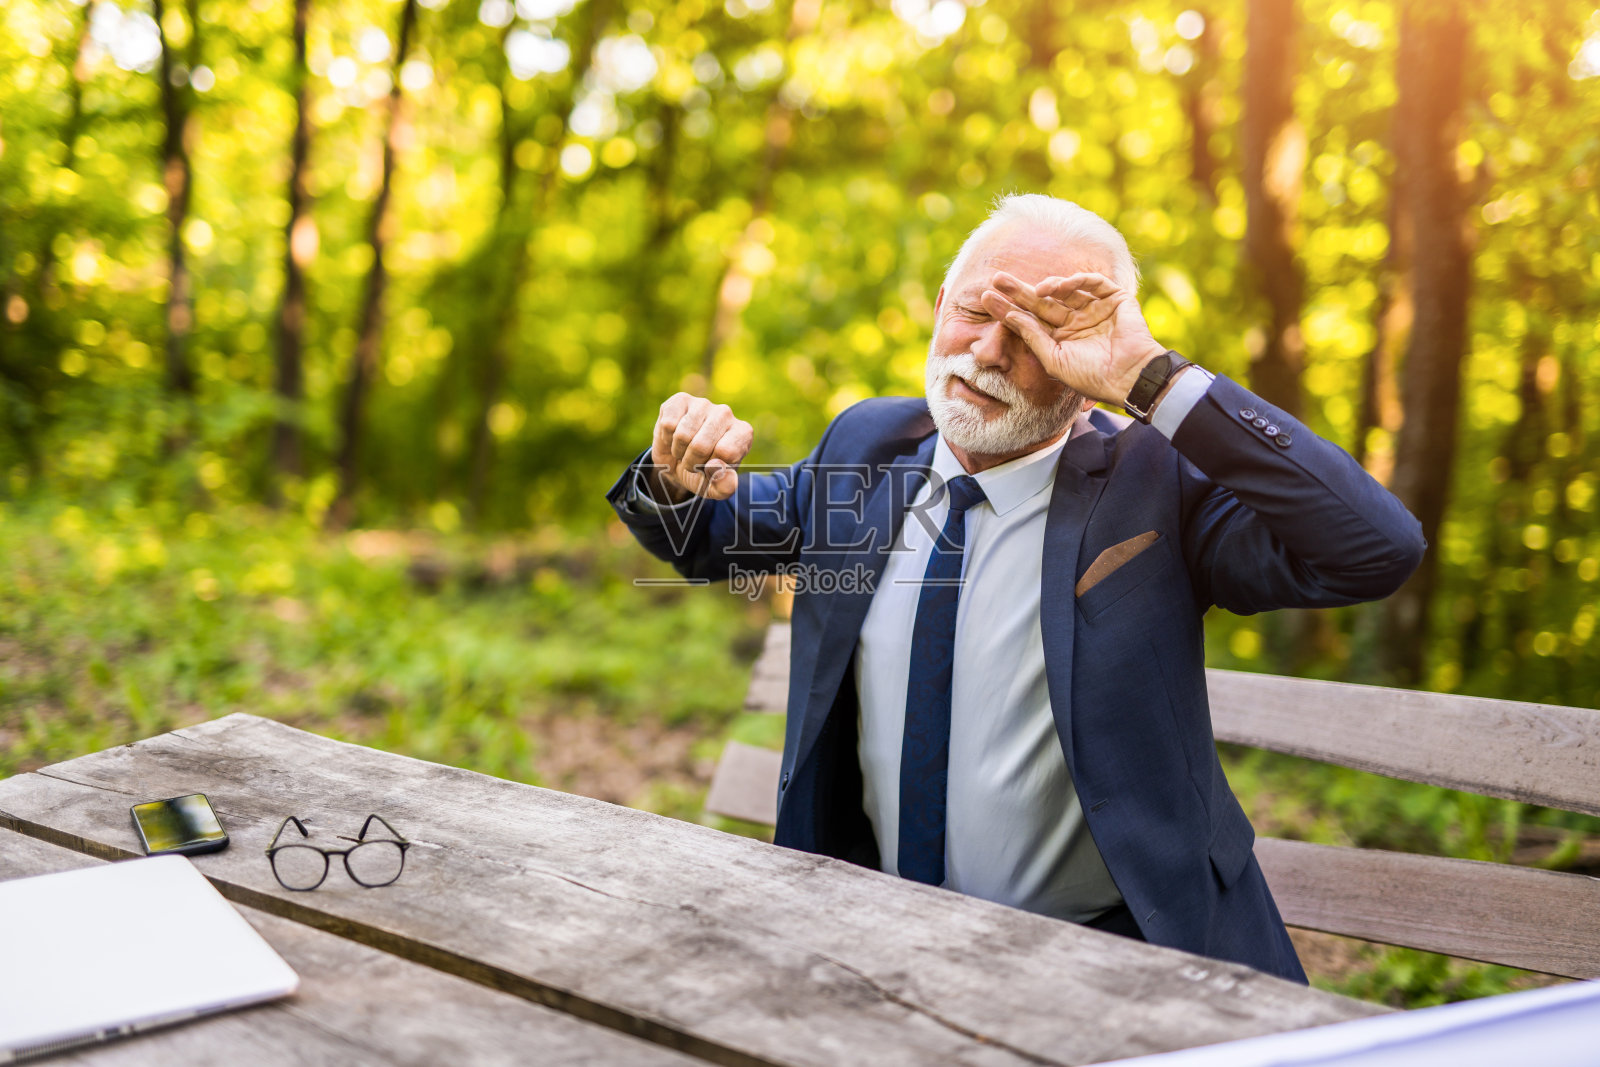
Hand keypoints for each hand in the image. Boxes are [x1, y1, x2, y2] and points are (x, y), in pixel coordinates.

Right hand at [649, 393, 753, 501]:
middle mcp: (726, 413)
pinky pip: (668, 424)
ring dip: (678, 451)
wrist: (679, 464)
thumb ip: (724, 486)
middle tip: (693, 462)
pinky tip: (673, 437)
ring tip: (684, 450)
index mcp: (743, 434)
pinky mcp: (680, 400)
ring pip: (682, 434)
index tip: (711, 467)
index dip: (711, 467)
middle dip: (691, 462)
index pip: (726, 452)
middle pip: (701, 445)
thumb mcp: (715, 489)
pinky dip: (666, 439)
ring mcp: (703, 404)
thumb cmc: (703, 474)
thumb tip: (718, 468)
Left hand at [981, 271, 1167, 405]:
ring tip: (1036, 289)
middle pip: (1041, 301)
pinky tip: (1060, 285)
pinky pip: (1093, 283)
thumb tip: (1009, 317)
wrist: (1129, 378)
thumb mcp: (1054, 360)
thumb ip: (1033, 337)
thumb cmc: (1092, 376)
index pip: (1029, 318)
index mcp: (1060, 337)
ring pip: (1065, 290)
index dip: (1008, 308)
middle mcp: (1075, 320)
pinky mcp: (1114, 299)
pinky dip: (1077, 280)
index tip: (986, 298)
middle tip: (997, 278)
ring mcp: (1093, 308)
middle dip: (1019, 290)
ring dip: (1048, 285)